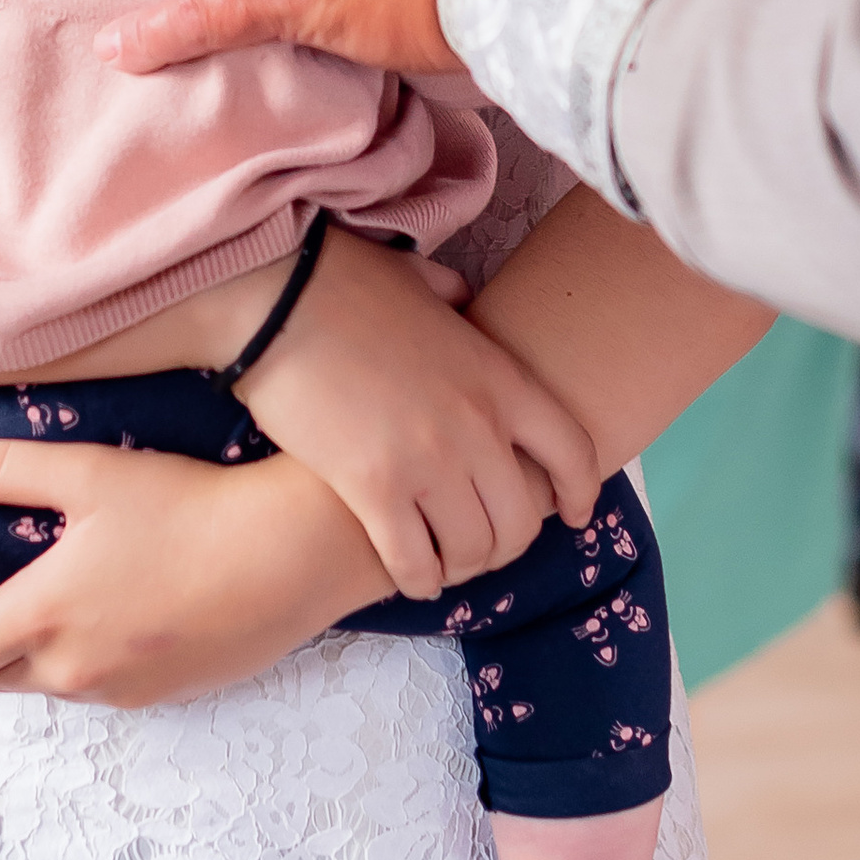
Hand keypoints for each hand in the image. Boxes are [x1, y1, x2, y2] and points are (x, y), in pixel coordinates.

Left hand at [0, 438, 390, 704]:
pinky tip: (112, 612)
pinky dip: (84, 658)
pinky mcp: (165, 695)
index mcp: (43, 616)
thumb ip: (1, 473)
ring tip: (45, 602)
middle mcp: (75, 669)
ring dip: (30, 653)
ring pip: (49, 683)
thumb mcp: (88, 474)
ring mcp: (122, 691)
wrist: (289, 554)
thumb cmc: (187, 506)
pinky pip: (100, 685)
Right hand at [235, 227, 599, 596]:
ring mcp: (428, 463)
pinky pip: (413, 562)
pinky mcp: (373, 490)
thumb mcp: (421, 281)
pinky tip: (412, 575)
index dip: (582, 493)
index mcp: (498, 376)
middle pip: (523, 520)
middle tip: (484, 546)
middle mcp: (477, 427)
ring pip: (472, 550)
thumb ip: (455, 300)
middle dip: (509, 544)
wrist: (276, 298)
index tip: (575, 516)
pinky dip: (419, 578)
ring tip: (445, 564)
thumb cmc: (343, 281)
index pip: (572, 451)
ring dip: (463, 566)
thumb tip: (463, 300)